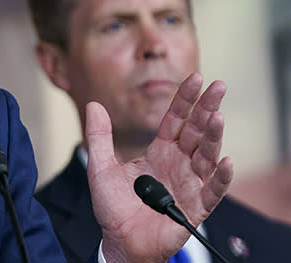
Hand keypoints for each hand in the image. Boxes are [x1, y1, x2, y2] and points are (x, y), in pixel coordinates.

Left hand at [86, 73, 232, 262]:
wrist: (118, 241)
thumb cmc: (113, 207)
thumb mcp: (100, 166)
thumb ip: (99, 136)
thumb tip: (94, 104)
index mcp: (160, 151)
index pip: (176, 119)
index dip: (185, 99)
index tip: (195, 78)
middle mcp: (179, 163)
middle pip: (197, 131)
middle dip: (208, 108)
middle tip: (218, 86)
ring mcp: (189, 184)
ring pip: (207, 156)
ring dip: (213, 137)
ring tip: (217, 117)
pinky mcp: (195, 207)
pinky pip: (212, 191)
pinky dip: (220, 178)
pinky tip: (225, 162)